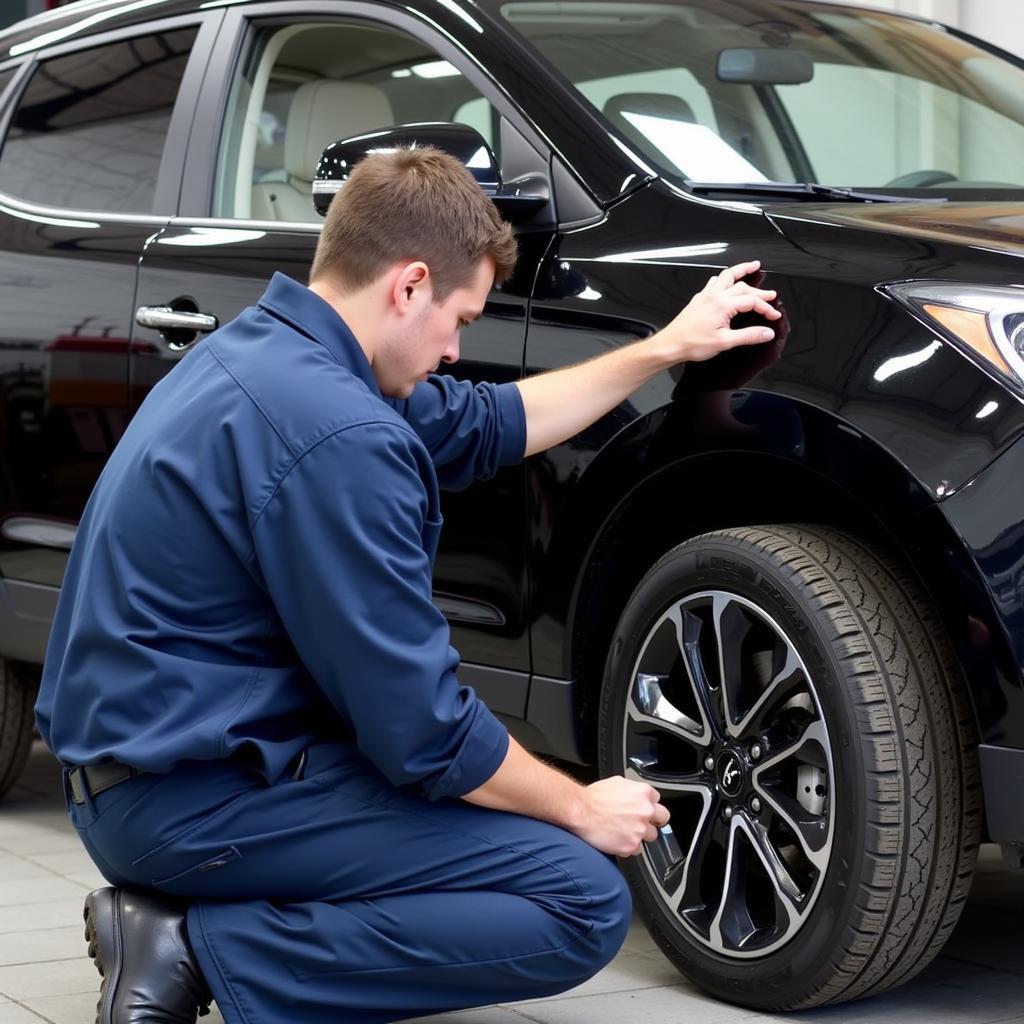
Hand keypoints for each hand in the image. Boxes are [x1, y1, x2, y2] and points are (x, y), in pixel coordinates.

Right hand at [572, 776, 669, 857]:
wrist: (580, 811)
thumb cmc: (593, 798)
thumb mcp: (616, 782)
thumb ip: (632, 789)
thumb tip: (635, 794)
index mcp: (643, 792)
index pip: (657, 800)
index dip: (649, 805)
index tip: (644, 809)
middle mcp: (645, 810)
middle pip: (663, 818)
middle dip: (653, 820)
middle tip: (641, 822)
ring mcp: (640, 829)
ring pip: (651, 836)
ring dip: (640, 835)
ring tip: (624, 832)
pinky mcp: (631, 845)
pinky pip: (636, 850)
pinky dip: (628, 847)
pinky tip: (617, 839)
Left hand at [651, 260, 781, 364]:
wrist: (670, 345)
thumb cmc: (692, 344)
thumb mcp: (725, 342)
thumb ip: (748, 336)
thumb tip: (766, 333)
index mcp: (722, 305)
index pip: (752, 301)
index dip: (766, 308)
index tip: (773, 315)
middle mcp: (714, 296)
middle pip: (742, 286)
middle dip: (759, 290)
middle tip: (771, 294)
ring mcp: (705, 296)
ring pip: (727, 276)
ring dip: (741, 270)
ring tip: (752, 266)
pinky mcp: (698, 299)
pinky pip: (714, 282)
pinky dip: (725, 278)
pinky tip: (726, 281)